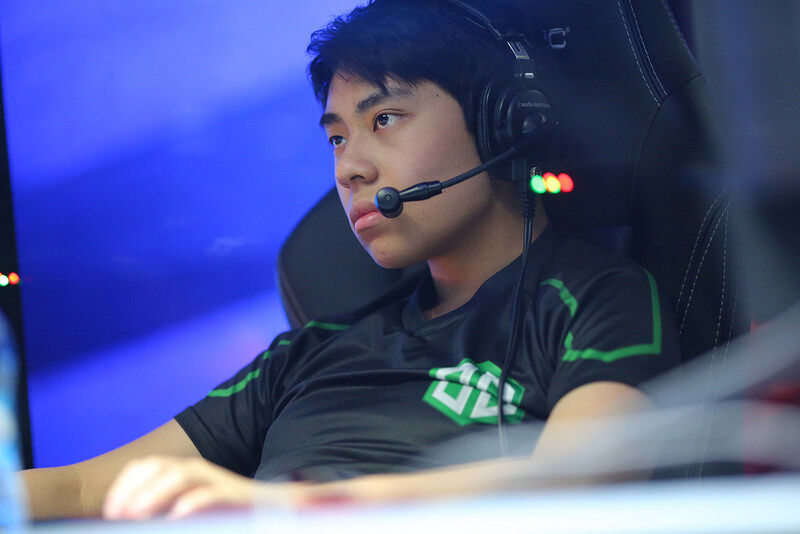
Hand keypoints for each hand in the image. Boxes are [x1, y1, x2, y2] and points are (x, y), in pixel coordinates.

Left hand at [102, 456, 298, 519]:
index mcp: (181, 473)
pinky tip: (177, 514)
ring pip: (182, 474)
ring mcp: (217, 481)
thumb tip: (126, 517)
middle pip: (159, 466)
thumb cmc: (223, 514)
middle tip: (116, 515)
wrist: (272, 510)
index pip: (145, 466)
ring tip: (136, 515)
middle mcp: (197, 471)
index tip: (109, 513)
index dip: (122, 486)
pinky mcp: (235, 496)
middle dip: (133, 489)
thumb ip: (160, 509)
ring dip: (155, 492)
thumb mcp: (185, 508)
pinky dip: (193, 502)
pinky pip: (213, 494)